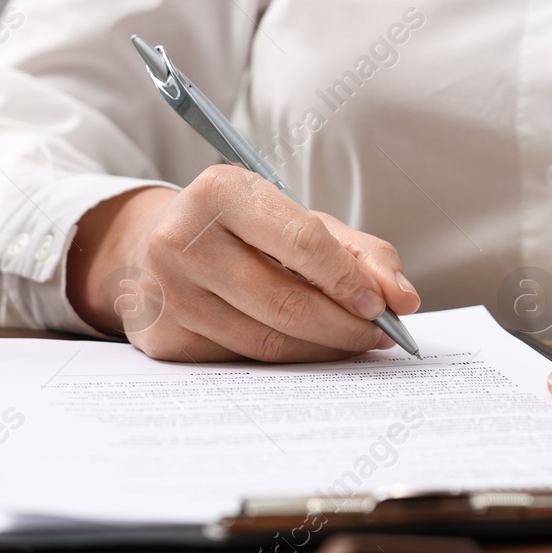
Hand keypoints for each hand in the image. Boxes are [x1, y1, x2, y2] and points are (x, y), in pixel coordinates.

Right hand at [67, 166, 420, 361]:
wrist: (149, 244)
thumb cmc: (239, 228)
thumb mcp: (295, 218)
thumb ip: (357, 251)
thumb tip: (402, 299)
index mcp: (219, 192)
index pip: (300, 241)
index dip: (347, 279)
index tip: (381, 305)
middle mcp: (182, 239)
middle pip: (284, 301)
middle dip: (343, 325)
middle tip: (377, 335)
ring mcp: (167, 292)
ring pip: (266, 340)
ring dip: (321, 349)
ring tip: (352, 343)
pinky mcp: (162, 337)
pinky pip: (242, 361)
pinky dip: (285, 360)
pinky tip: (306, 349)